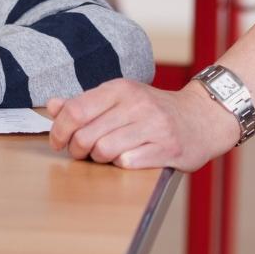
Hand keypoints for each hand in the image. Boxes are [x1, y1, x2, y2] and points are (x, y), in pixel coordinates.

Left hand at [47, 79, 240, 170]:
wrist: (203, 117)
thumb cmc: (154, 110)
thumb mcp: (119, 98)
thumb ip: (84, 102)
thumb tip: (52, 105)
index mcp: (119, 88)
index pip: (74, 110)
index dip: (58, 130)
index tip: (58, 142)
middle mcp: (136, 104)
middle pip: (86, 135)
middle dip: (77, 150)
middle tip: (81, 153)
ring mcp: (154, 126)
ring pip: (104, 150)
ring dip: (98, 159)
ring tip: (105, 156)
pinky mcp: (169, 148)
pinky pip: (129, 162)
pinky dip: (122, 164)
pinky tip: (128, 159)